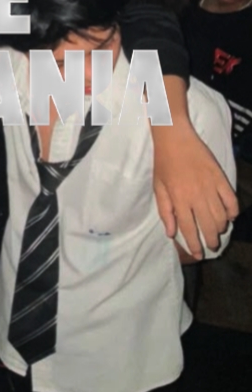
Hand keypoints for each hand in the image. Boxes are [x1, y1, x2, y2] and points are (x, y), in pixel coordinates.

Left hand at [153, 121, 237, 258]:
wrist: (175, 137)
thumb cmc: (163, 162)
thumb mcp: (158, 187)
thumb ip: (165, 211)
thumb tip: (170, 233)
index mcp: (179, 199)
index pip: (189, 229)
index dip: (194, 245)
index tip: (198, 254)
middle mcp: (196, 196)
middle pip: (208, 226)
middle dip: (211, 240)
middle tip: (211, 245)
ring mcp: (210, 186)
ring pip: (221, 216)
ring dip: (221, 228)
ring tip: (218, 232)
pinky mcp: (220, 178)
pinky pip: (231, 200)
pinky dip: (233, 211)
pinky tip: (229, 216)